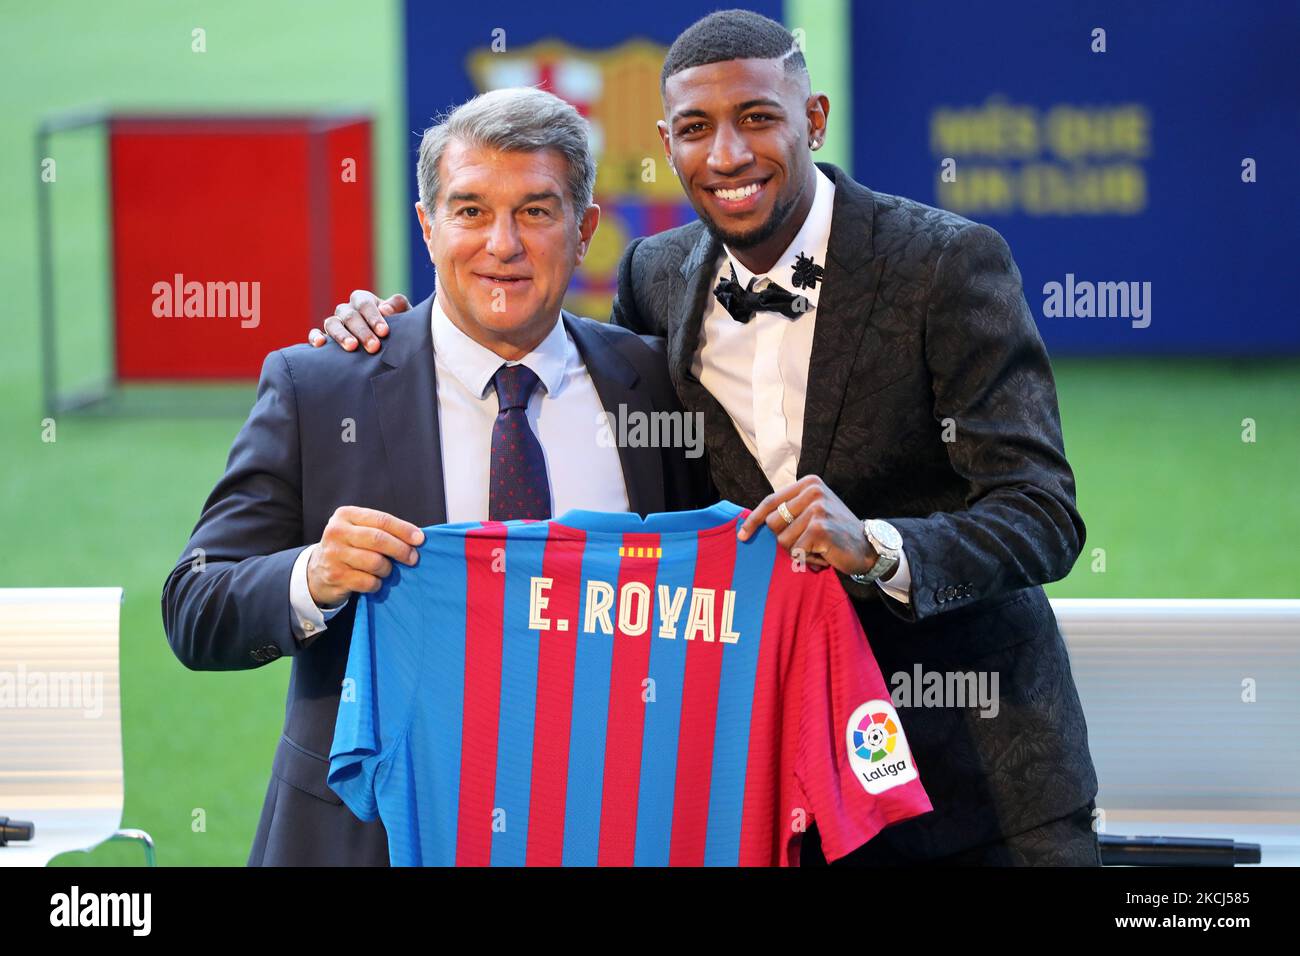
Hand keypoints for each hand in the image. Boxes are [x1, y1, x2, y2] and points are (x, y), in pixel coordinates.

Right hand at [307, 290, 411, 352]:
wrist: (391, 349)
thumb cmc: (398, 330)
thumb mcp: (404, 316)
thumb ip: (398, 307)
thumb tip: (386, 309)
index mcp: (364, 301)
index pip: (364, 302)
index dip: (373, 316)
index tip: (384, 332)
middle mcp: (347, 310)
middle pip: (349, 315)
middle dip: (362, 331)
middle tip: (374, 347)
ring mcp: (335, 323)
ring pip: (331, 323)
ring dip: (341, 335)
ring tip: (352, 347)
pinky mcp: (325, 338)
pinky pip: (315, 334)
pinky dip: (315, 337)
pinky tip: (320, 344)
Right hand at [307, 506, 424, 605]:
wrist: (317, 572)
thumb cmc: (348, 548)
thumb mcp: (358, 530)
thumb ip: (381, 530)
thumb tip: (416, 538)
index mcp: (346, 515)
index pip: (381, 520)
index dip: (404, 530)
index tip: (420, 539)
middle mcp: (337, 532)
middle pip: (378, 539)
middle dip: (401, 550)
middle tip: (413, 558)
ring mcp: (334, 555)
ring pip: (375, 562)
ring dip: (388, 569)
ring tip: (386, 570)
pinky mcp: (335, 576)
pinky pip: (368, 581)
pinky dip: (377, 583)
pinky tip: (374, 581)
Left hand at [736, 476, 872, 575]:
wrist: (868, 547)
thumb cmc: (835, 532)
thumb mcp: (813, 511)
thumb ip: (790, 510)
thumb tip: (753, 522)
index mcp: (809, 484)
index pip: (771, 501)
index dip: (753, 520)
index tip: (743, 535)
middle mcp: (813, 492)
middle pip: (773, 523)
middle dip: (785, 539)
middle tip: (808, 542)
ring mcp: (817, 509)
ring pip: (783, 540)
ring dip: (798, 551)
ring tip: (818, 548)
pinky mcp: (819, 529)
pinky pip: (796, 551)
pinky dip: (807, 559)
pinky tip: (823, 555)